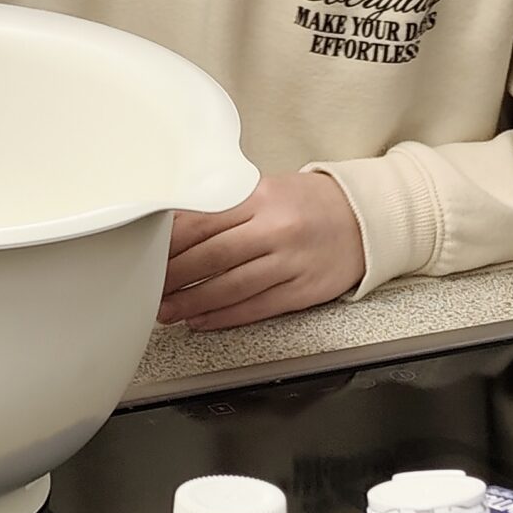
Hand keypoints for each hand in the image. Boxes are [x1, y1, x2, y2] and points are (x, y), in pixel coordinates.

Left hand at [160, 172, 366, 331]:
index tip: (146, 256)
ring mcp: (291, 261)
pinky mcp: (303, 290)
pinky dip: (224, 316)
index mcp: (261, 197)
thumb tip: (174, 231)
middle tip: (148, 289)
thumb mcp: (267, 191)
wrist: (365, 218)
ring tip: (167, 312)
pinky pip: (256, 307)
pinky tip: (201, 320)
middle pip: (212, 256)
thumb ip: (226, 209)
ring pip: (231, 286)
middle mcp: (275, 228)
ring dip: (193, 302)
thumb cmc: (309, 204)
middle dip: (174, 276)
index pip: (203, 221)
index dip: (169, 244)